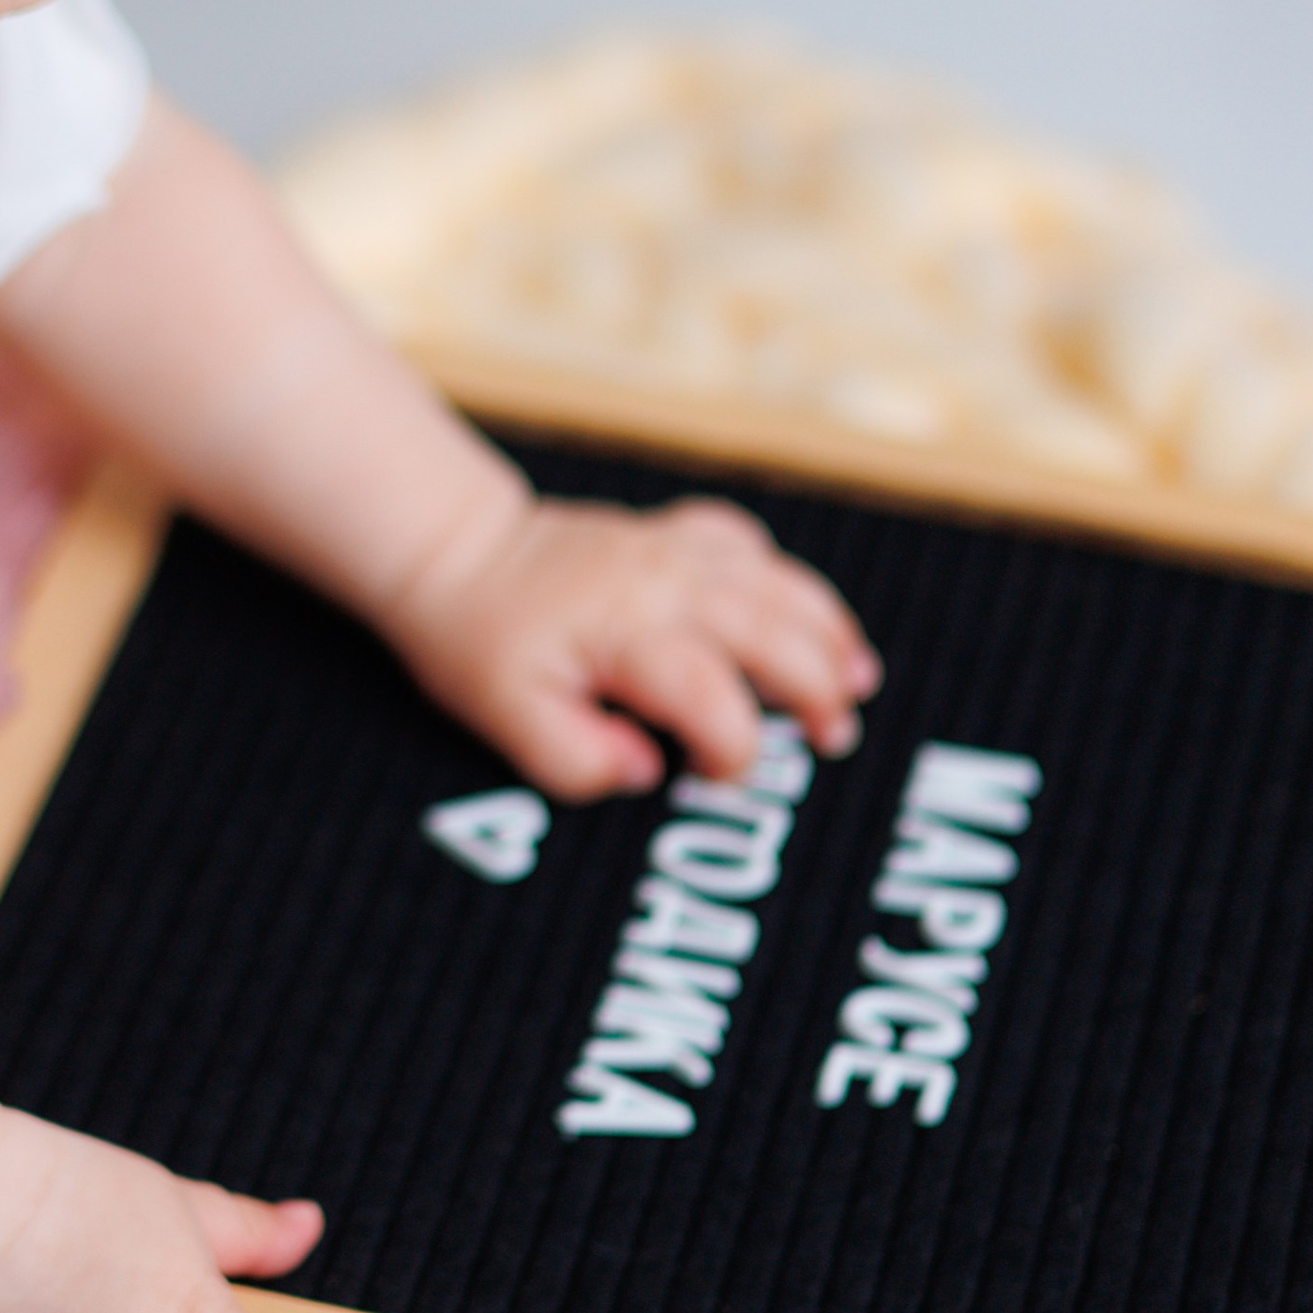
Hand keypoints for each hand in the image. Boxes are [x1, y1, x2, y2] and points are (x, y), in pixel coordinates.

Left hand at [387, 491, 879, 796]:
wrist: (456, 553)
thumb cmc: (478, 641)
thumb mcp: (504, 718)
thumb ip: (575, 759)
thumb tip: (646, 769)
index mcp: (628, 632)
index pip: (715, 697)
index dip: (736, 750)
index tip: (722, 779)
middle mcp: (666, 583)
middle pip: (774, 633)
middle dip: (817, 689)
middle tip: (835, 737)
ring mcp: (675, 550)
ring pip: (779, 584)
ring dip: (826, 632)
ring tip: (857, 678)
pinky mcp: (673, 534)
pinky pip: (748, 546)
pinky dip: (783, 580)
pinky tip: (797, 615)